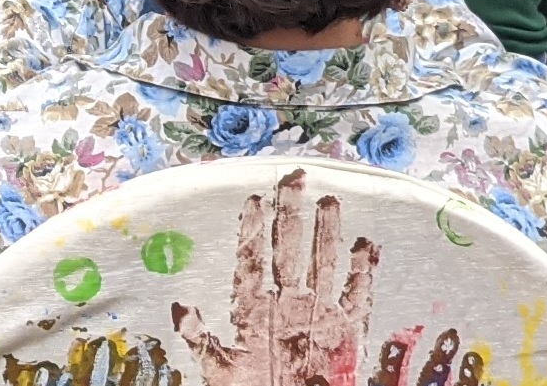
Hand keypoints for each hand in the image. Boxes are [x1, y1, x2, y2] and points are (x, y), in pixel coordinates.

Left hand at [172, 168, 379, 385]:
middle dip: (291, 213)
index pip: (253, 258)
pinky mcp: (345, 331)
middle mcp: (286, 302)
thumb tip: (181, 310)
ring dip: (327, 232)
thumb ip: (201, 339)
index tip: (254, 198)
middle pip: (289, 248)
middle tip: (295, 179)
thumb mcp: (219, 367)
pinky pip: (357, 295)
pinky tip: (366, 245)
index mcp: (253, 307)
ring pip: (323, 262)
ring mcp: (317, 313)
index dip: (253, 229)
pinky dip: (363, 271)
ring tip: (329, 201)